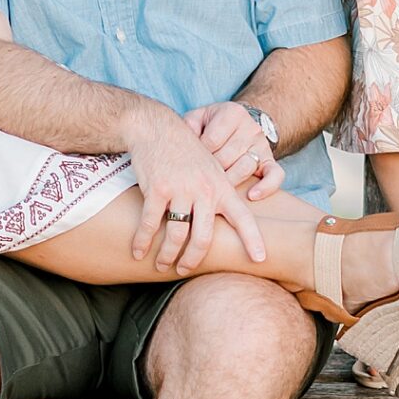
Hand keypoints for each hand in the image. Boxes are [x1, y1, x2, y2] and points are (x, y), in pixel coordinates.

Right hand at [126, 106, 266, 275]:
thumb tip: (221, 224)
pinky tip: (138, 251)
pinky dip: (143, 241)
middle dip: (193, 260)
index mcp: (221, 187)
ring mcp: (181, 189)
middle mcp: (205, 190)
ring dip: (167, 255)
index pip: (243, 217)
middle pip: (204, 237)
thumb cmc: (184, 152)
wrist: (156, 128)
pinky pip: (151, 224)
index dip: (253, 239)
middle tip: (184, 270)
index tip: (260, 259)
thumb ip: (216, 195)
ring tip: (161, 264)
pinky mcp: (157, 189)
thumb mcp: (209, 169)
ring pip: (177, 234)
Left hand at [185, 100, 283, 200]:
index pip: (212, 141)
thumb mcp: (199, 118)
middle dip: (210, 171)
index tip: (190, 163)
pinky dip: (266, 187)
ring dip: (228, 181)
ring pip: (245, 168)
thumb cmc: (212, 126)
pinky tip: (252, 195)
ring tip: (215, 187)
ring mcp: (262, 145)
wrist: (241, 125)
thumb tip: (185, 144)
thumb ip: (189, 126)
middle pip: (226, 157)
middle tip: (199, 179)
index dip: (198, 156)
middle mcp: (250, 127)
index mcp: (232, 113)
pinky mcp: (271, 161)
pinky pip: (275, 175)